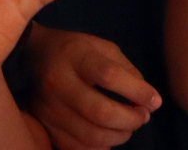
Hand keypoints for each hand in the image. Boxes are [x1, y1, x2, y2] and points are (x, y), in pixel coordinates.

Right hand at [25, 25, 160, 149]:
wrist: (33, 55)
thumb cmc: (75, 50)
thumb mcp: (102, 47)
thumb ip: (127, 71)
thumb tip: (150, 102)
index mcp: (75, 55)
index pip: (109, 75)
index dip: (137, 91)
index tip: (154, 100)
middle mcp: (58, 82)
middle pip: (100, 112)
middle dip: (130, 119)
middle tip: (142, 116)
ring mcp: (48, 108)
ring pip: (91, 137)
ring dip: (119, 136)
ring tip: (127, 126)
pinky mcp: (44, 126)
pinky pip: (78, 149)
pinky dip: (100, 148)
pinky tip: (108, 136)